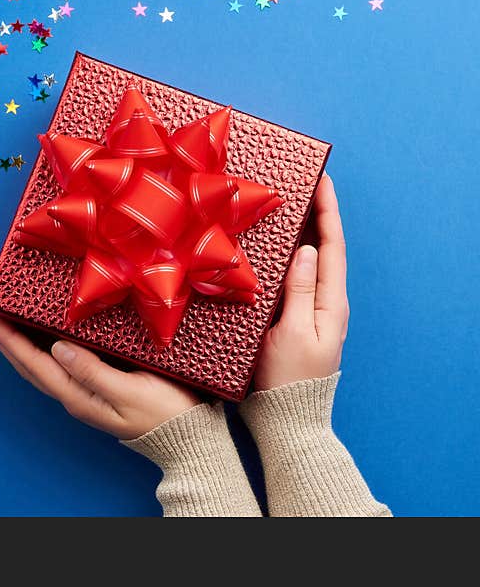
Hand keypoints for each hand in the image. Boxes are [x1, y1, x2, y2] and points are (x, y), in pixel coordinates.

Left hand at [0, 306, 200, 439]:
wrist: (188, 439)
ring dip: (18, 342)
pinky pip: (57, 364)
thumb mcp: (129, 390)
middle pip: (28, 363)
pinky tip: (41, 335)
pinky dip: (40, 346)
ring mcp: (83, 393)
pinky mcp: (96, 386)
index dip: (6, 337)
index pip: (32, 361)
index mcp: (77, 395)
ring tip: (2, 319)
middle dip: (3, 337)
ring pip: (39, 364)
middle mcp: (73, 395)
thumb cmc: (165, 412)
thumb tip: (58, 348)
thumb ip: (92, 371)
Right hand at [253, 174, 349, 390]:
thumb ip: (301, 291)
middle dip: (313, 213)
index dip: (328, 211)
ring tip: (283, 203)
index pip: (333, 246)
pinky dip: (280, 256)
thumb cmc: (289, 380)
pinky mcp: (288, 318)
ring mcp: (306, 310)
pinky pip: (288, 277)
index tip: (322, 179)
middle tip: (300, 182)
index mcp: (330, 303)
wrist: (285, 419)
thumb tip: (309, 249)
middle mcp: (323, 302)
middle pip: (322, 248)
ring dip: (297, 231)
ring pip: (304, 261)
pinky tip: (265, 247)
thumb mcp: (293, 332)